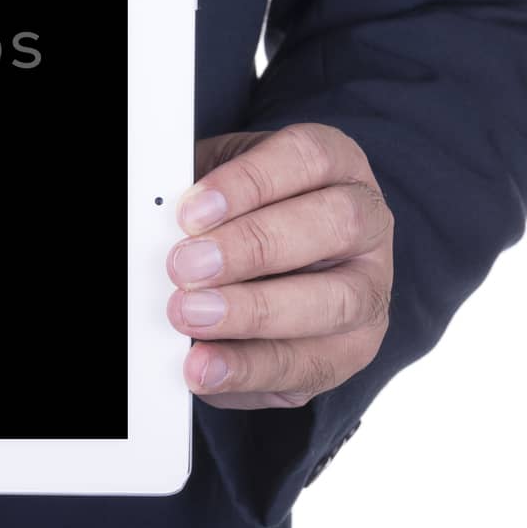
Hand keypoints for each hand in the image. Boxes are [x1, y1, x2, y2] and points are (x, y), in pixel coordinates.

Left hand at [166, 122, 393, 408]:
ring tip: (190, 317)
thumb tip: (155, 218)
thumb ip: (199, 199)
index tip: (190, 212)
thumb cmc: (247, 212)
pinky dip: (250, 369)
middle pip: (335, 225)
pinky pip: (312, 365)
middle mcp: (367, 223)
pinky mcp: (354, 349)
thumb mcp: (221, 185)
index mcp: (336, 164)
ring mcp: (371, 289)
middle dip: (252, 248)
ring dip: (254, 312)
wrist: (280, 264)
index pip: (308, 159)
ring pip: (337, 301)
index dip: (248, 184)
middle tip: (185, 267)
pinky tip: (205, 366)